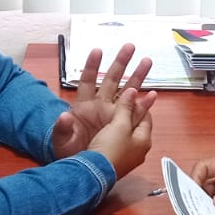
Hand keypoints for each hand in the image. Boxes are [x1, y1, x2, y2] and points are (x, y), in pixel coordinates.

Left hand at [52, 43, 157, 159]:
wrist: (80, 167)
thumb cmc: (68, 151)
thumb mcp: (61, 140)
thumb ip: (62, 128)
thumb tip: (64, 116)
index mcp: (84, 106)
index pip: (87, 81)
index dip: (92, 66)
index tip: (97, 50)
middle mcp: (100, 106)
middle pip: (112, 80)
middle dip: (121, 62)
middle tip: (130, 46)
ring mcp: (113, 114)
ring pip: (127, 91)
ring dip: (137, 76)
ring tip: (147, 60)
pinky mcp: (122, 125)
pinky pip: (135, 113)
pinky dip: (144, 104)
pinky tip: (153, 95)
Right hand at [84, 83, 153, 177]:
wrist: (94, 173)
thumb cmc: (110, 151)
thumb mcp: (119, 125)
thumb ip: (127, 108)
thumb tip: (133, 92)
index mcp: (144, 140)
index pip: (146, 117)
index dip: (139, 104)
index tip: (132, 97)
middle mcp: (138, 150)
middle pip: (137, 126)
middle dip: (130, 114)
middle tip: (123, 104)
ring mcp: (127, 157)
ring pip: (126, 135)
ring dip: (121, 125)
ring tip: (113, 117)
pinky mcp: (115, 161)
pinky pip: (117, 143)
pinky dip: (113, 135)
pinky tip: (105, 133)